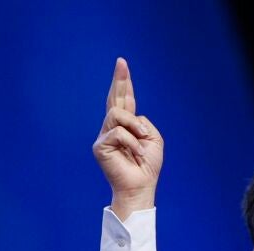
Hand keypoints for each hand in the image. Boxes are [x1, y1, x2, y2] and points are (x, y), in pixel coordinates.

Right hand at [92, 57, 163, 220]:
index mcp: (127, 126)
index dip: (124, 83)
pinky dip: (132, 143)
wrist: (140, 185)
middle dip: (119, 80)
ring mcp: (104, 136)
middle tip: (121, 62)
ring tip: (141, 142)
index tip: (122, 65)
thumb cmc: (148, 166)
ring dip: (134, 127)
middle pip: (114, 99)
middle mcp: (113, 128)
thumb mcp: (153, 138)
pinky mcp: (100, 146)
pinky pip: (118, 133)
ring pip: (117, 114)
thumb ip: (142, 122)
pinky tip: (135, 154)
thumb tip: (128, 119)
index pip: (125, 101)